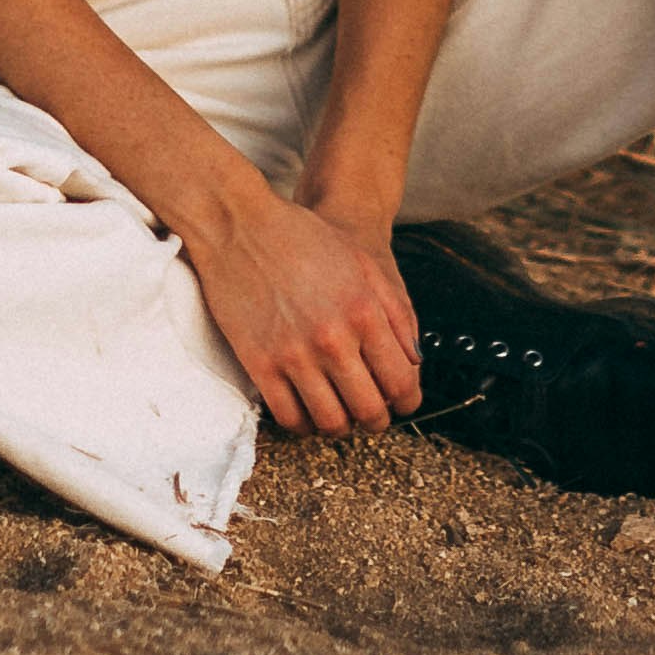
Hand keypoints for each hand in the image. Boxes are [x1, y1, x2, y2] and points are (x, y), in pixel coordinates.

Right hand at [186, 190, 422, 436]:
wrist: (240, 226)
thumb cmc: (305, 239)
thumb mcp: (363, 265)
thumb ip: (395, 313)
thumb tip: (414, 360)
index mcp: (364, 312)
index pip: (400, 382)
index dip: (407, 401)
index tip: (402, 403)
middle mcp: (333, 339)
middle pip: (368, 410)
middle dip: (377, 421)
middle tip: (373, 416)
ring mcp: (294, 355)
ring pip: (330, 421)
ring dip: (341, 427)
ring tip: (341, 415)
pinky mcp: (259, 365)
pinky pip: (288, 417)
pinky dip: (303, 425)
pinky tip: (308, 413)